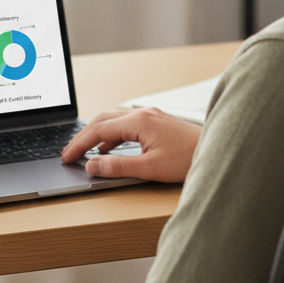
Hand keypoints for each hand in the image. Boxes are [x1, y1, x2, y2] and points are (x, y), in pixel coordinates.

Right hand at [61, 107, 200, 182]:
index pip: (99, 130)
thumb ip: (118, 166)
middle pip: (103, 120)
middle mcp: (143, 114)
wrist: (217, 152)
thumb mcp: (149, 168)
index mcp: (139, 122)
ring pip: (114, 120)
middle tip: (70, 152)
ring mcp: (151, 116)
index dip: (80, 144)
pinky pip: (126, 124)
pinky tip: (109, 148)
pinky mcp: (157, 122)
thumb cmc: (187, 159)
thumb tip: (92, 165)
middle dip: (84, 136)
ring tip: (84, 150)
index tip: (67, 156)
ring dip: (97, 134)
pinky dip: (112, 135)